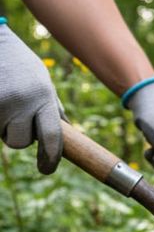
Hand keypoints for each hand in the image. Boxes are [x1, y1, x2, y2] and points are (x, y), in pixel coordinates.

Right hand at [0, 24, 63, 173]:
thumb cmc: (19, 63)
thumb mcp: (42, 81)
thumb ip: (52, 108)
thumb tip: (68, 132)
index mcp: (43, 97)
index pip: (52, 137)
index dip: (50, 158)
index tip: (46, 168)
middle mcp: (22, 101)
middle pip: (21, 142)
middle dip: (19, 135)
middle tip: (15, 117)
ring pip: (3, 135)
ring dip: (3, 127)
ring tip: (4, 103)